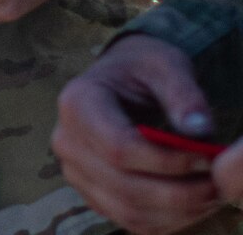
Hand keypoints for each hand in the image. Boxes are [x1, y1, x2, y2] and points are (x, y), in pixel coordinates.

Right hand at [52, 34, 222, 233]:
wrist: (120, 81)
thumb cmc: (142, 70)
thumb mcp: (164, 66)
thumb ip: (183, 94)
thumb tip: (199, 129)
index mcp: (77, 102)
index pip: (118, 148)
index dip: (166, 162)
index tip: (206, 158)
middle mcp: (67, 140)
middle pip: (124, 186)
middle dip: (179, 193)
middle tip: (219, 185)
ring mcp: (75, 170)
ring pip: (128, 210)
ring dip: (176, 211)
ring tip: (210, 194)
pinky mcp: (91, 191)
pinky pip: (130, 220)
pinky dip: (167, 220)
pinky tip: (192, 203)